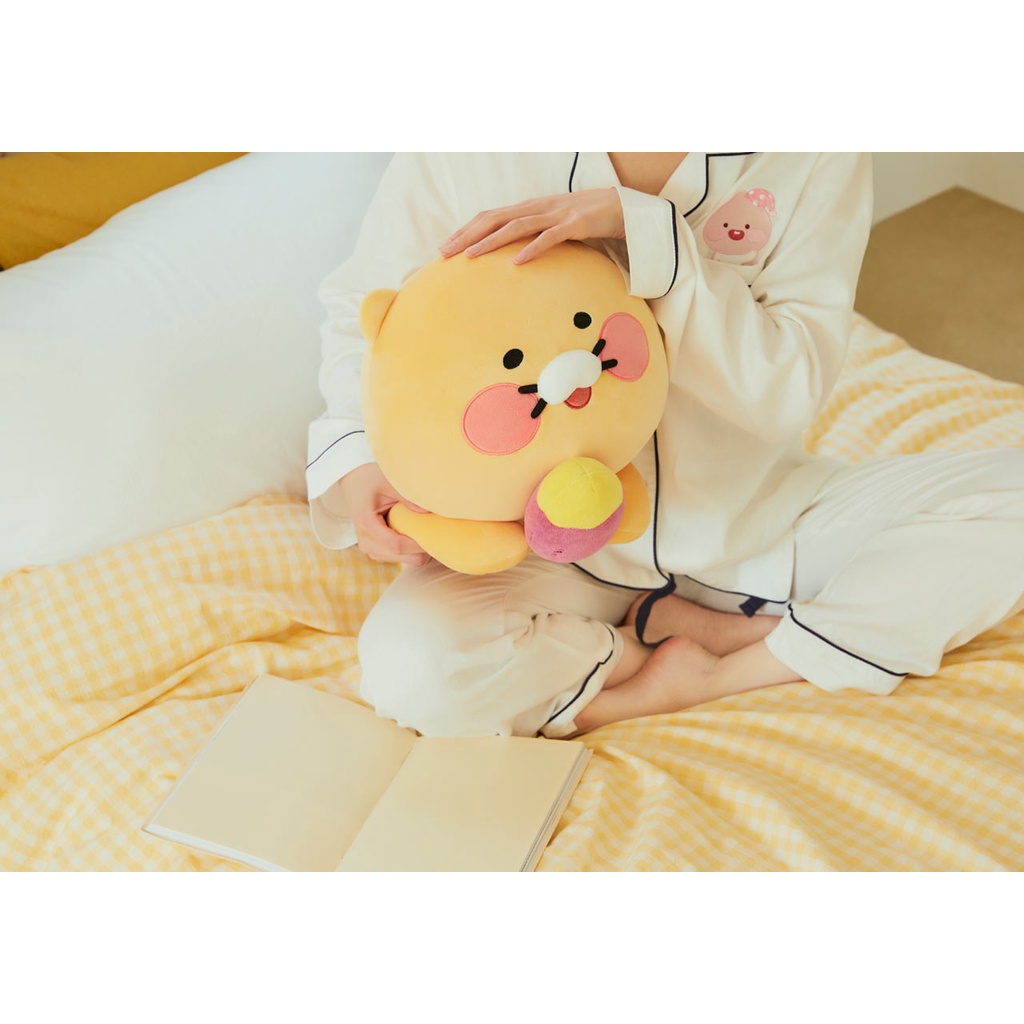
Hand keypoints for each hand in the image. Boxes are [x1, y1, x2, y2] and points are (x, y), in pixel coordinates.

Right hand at [337, 463, 430, 566]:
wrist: (355, 482)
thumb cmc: (372, 479)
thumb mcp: (388, 482)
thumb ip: (408, 497)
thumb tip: (432, 512)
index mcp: (367, 524)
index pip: (398, 545)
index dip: (420, 544)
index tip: (437, 533)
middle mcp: (366, 542)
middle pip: (404, 557)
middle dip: (423, 547)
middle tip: (435, 529)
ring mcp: (370, 549)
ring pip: (405, 560)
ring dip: (418, 548)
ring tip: (423, 528)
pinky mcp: (376, 551)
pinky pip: (401, 557)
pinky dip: (412, 549)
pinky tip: (415, 532)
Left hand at [438, 188, 624, 264]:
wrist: (621, 206)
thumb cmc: (583, 219)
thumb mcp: (551, 226)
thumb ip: (531, 235)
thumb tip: (509, 256)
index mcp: (528, 208)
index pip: (489, 217)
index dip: (465, 230)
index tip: (445, 247)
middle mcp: (537, 208)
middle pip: (495, 219)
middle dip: (467, 235)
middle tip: (445, 253)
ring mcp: (555, 214)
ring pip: (516, 227)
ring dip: (491, 241)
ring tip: (471, 256)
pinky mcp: (575, 225)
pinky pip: (550, 237)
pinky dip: (532, 249)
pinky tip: (517, 262)